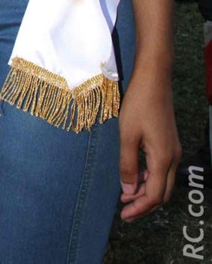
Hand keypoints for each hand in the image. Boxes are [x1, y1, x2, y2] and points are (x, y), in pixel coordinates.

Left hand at [118, 63, 180, 219]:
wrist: (154, 80)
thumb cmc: (138, 104)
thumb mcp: (127, 135)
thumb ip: (128, 165)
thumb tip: (128, 192)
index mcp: (163, 159)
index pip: (154, 195)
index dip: (139, 208)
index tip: (123, 216)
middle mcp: (172, 158)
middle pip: (163, 193)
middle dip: (145, 205)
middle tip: (125, 211)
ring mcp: (173, 151)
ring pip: (163, 182)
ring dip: (146, 192)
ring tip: (126, 197)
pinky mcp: (168, 143)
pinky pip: (161, 170)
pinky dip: (149, 179)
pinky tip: (135, 177)